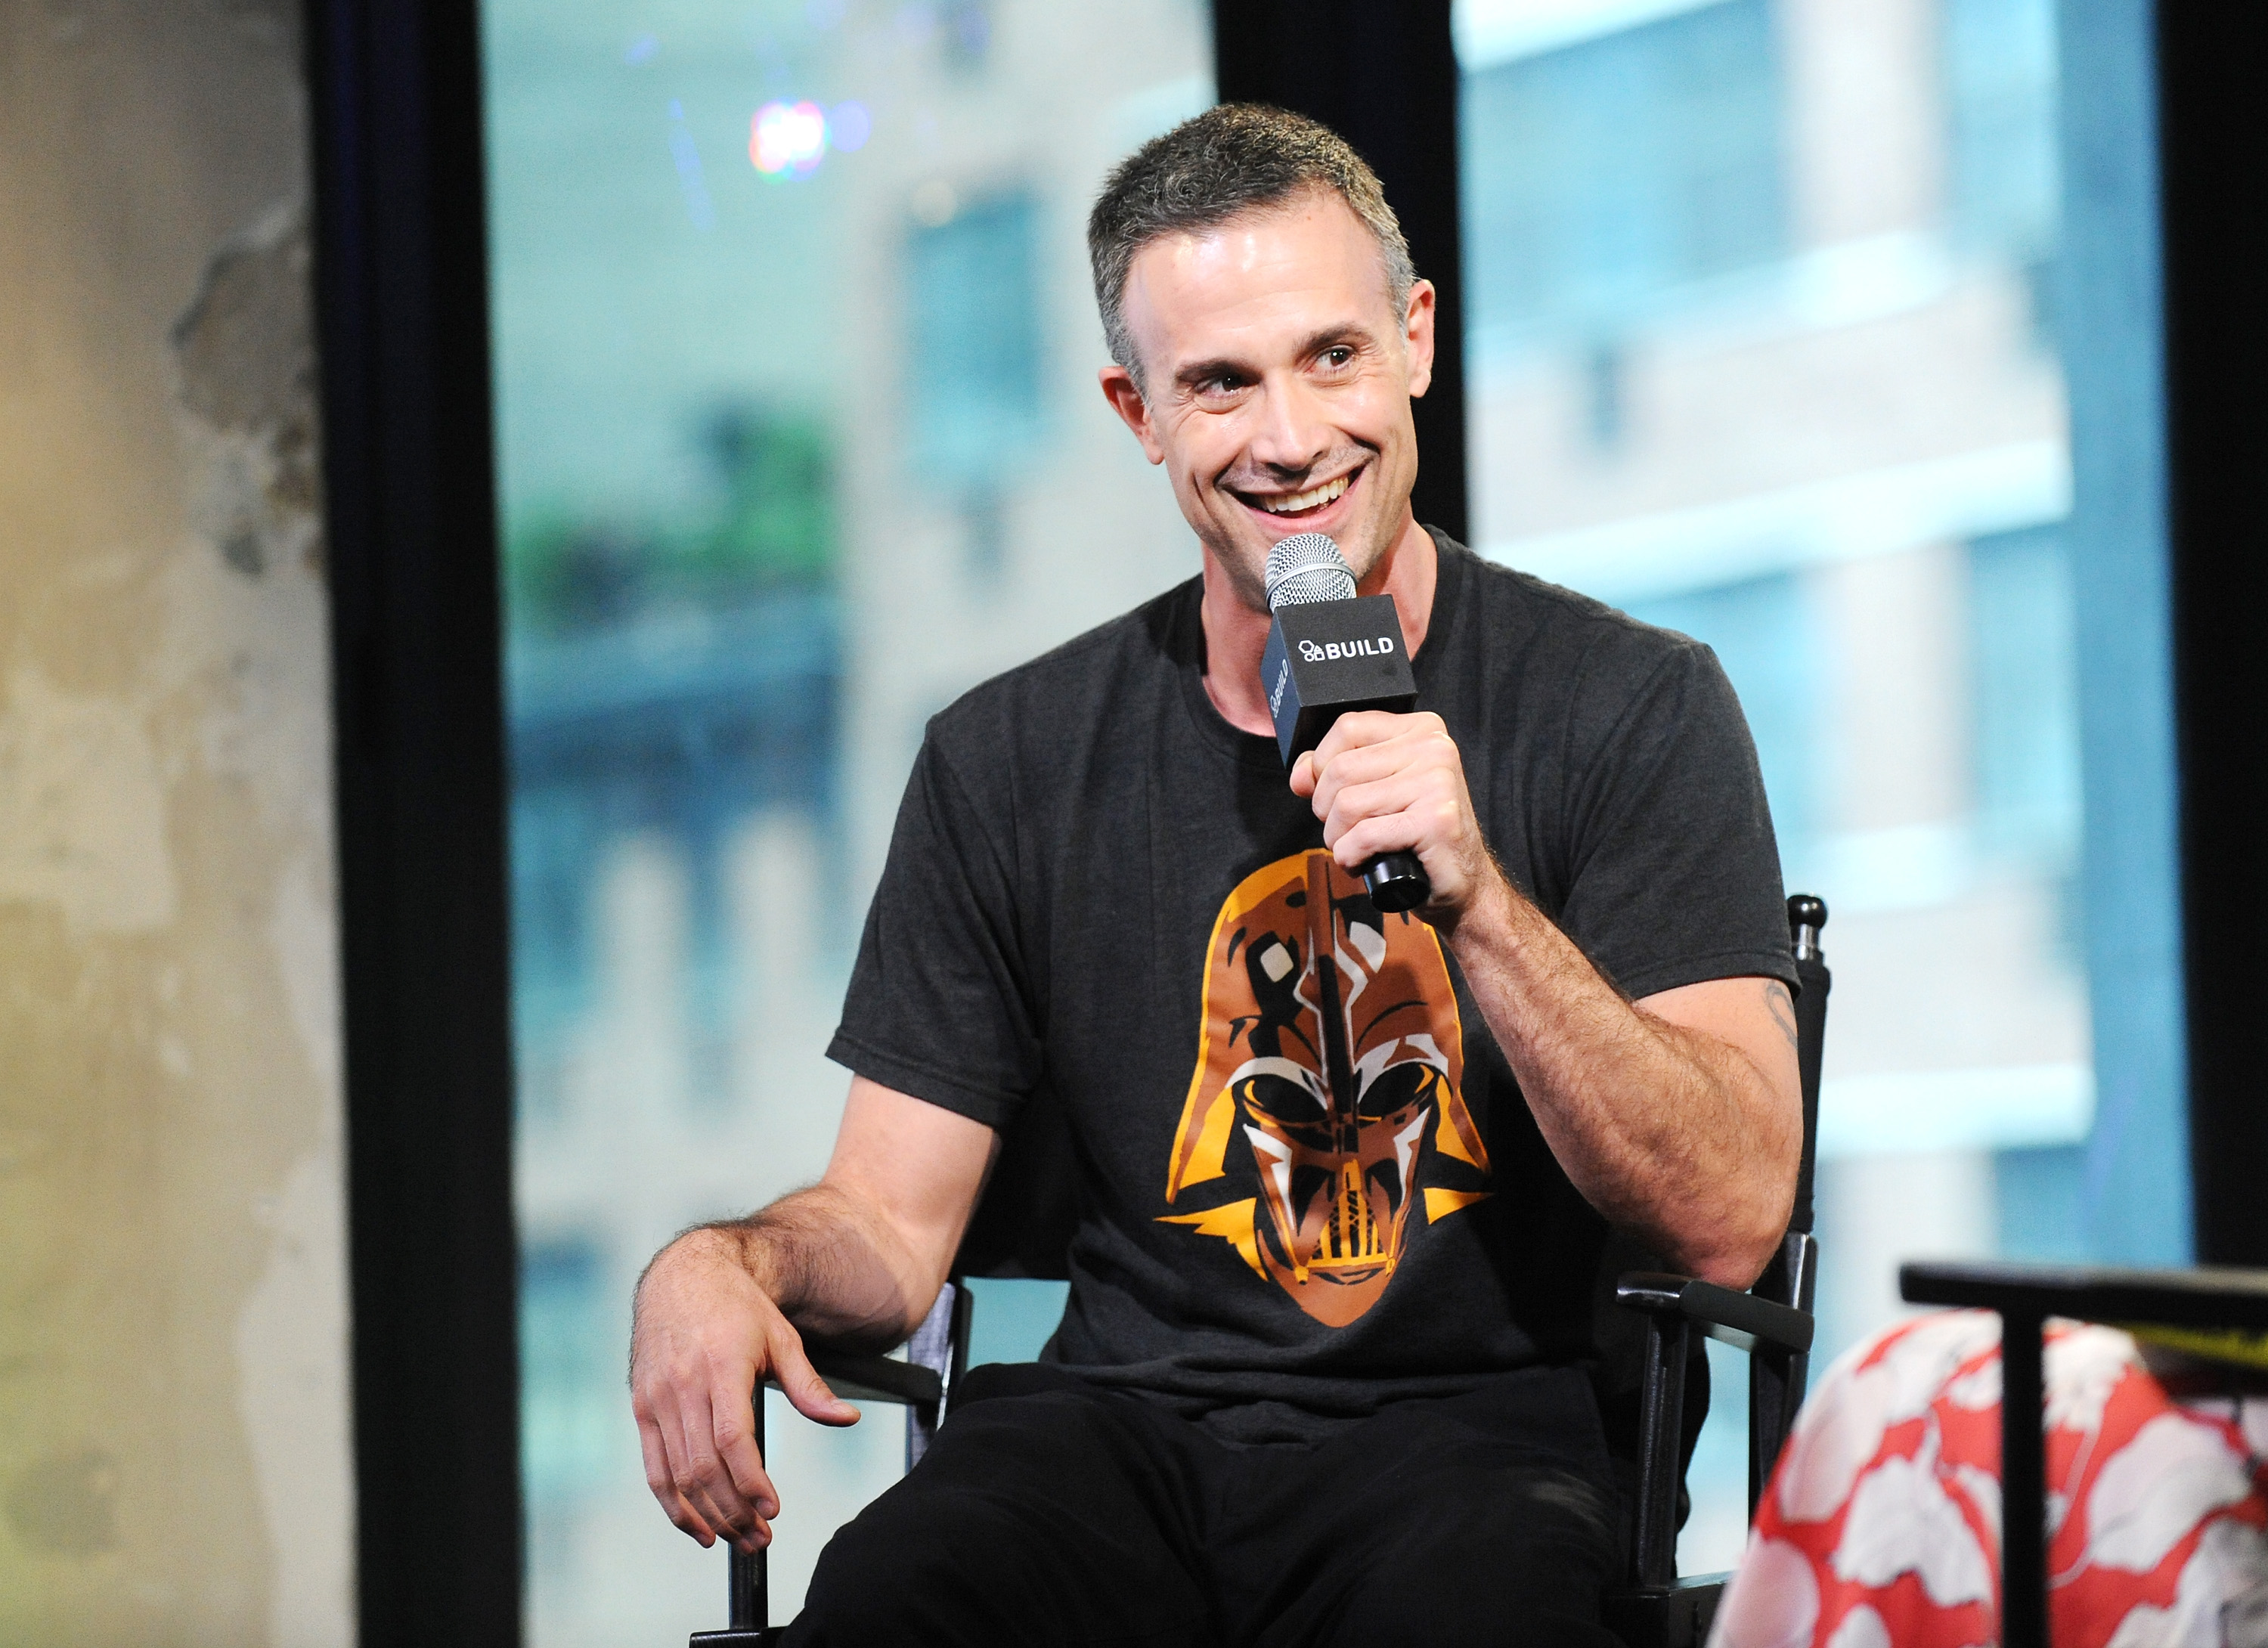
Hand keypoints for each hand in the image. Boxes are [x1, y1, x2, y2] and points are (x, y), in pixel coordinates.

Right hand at [630, 1228, 859, 1552]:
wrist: (683, 1277)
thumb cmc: (739, 1308)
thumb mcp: (782, 1338)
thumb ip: (810, 1387)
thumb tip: (846, 1420)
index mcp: (722, 1367)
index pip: (732, 1439)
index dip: (751, 1481)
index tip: (772, 1509)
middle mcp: (683, 1386)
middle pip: (705, 1468)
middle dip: (734, 1511)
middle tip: (762, 1537)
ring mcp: (658, 1400)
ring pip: (678, 1475)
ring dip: (708, 1516)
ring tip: (739, 1538)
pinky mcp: (642, 1409)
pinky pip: (654, 1469)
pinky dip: (673, 1505)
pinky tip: (698, 1526)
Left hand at [1289, 710, 1498, 922]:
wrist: (1462, 884)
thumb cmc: (1415, 837)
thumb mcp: (1375, 792)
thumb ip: (1334, 772)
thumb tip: (1300, 775)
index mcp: (1421, 729)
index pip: (1347, 728)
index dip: (1322, 765)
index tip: (1331, 794)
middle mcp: (1434, 748)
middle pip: (1340, 769)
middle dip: (1326, 810)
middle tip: (1348, 831)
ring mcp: (1438, 783)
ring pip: (1346, 804)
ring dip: (1337, 838)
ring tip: (1358, 848)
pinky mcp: (1435, 821)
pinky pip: (1362, 836)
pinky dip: (1350, 857)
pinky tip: (1366, 863)